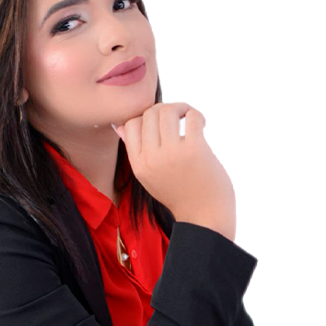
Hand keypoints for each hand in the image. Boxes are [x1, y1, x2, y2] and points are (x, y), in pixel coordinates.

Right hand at [112, 102, 235, 241]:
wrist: (205, 217)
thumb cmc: (180, 195)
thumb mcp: (149, 177)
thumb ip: (137, 153)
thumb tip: (121, 126)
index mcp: (139, 164)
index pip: (131, 123)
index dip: (146, 117)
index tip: (161, 124)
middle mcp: (151, 158)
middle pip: (150, 113)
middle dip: (166, 109)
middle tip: (180, 118)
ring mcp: (171, 154)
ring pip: (167, 110)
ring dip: (181, 107)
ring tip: (190, 117)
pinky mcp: (194, 150)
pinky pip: (191, 116)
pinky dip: (196, 114)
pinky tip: (202, 124)